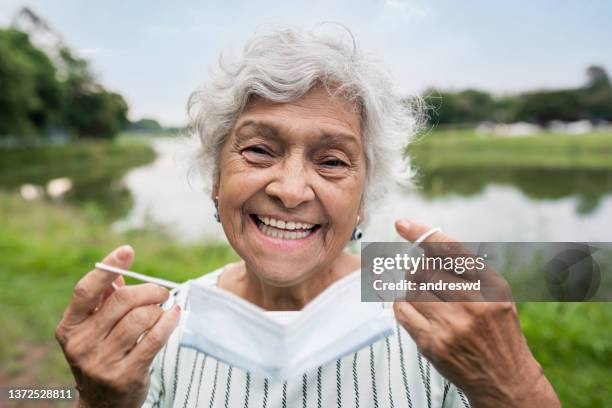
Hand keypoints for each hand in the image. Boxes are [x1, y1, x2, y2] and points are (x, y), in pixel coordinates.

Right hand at [55, 245, 180, 407]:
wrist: (103, 404)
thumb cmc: (102, 355)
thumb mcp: (94, 330)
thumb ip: (103, 301)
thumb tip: (117, 270)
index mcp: (69, 327)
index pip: (86, 290)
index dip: (108, 267)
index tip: (128, 251)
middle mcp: (81, 344)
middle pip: (121, 301)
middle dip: (147, 290)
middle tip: (160, 291)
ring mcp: (101, 362)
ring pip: (140, 318)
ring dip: (159, 308)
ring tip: (163, 309)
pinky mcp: (125, 375)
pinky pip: (154, 339)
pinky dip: (168, 322)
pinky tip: (174, 315)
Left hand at [392, 220, 558, 407]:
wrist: (507, 381)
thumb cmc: (498, 332)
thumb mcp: (497, 296)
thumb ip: (468, 272)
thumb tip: (426, 251)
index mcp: (492, 286)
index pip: (451, 250)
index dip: (423, 234)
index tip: (402, 224)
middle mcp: (474, 302)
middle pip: (426, 270)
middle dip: (420, 272)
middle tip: (425, 281)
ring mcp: (452, 325)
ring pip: (412, 290)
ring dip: (413, 291)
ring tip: (427, 300)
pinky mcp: (433, 344)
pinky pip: (403, 312)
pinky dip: (402, 306)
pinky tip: (414, 310)